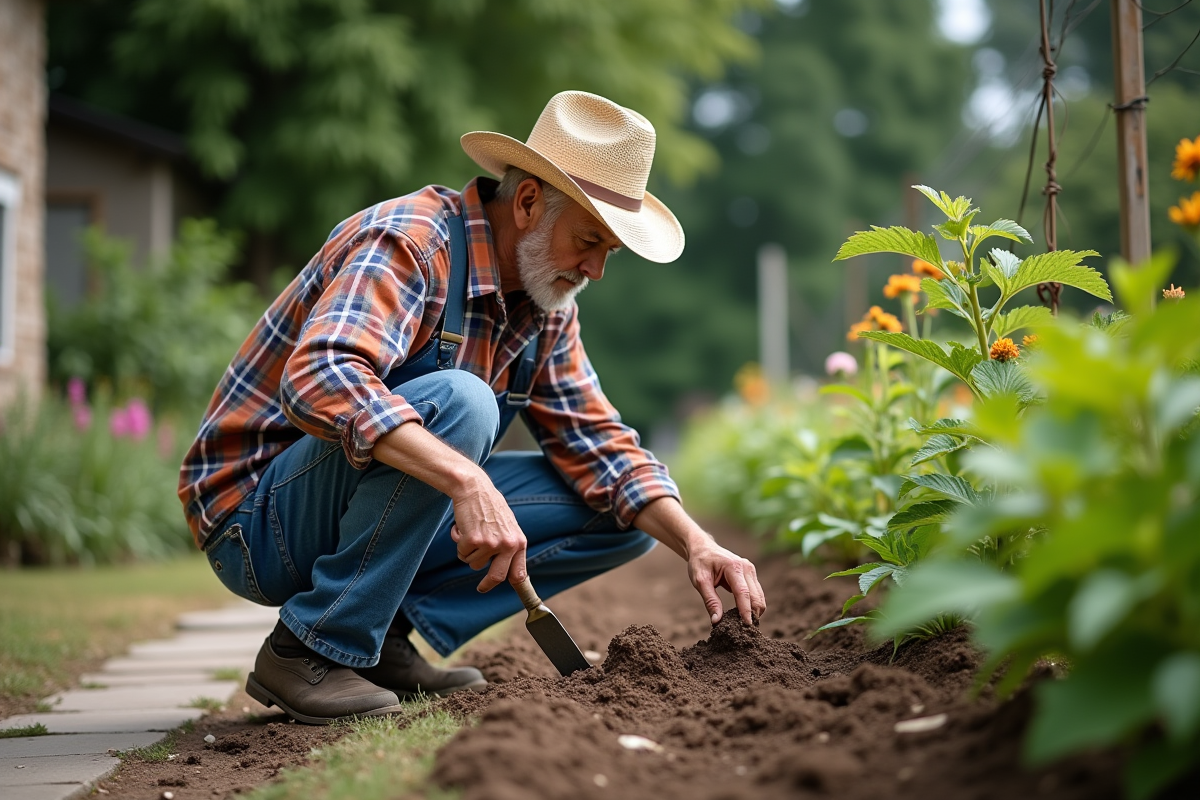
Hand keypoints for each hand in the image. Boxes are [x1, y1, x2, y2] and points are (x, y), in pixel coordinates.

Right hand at [449, 473, 527, 592]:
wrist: (474, 488)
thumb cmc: (489, 506)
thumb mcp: (507, 526)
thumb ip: (509, 546)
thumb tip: (509, 571)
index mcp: (519, 542)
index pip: (519, 572)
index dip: (516, 587)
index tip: (514, 594)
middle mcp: (508, 545)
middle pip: (497, 577)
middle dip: (487, 584)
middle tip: (481, 588)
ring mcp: (491, 544)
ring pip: (474, 563)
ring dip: (469, 551)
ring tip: (471, 532)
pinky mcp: (474, 541)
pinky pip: (462, 553)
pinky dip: (459, 543)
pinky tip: (462, 528)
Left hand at [687, 541, 766, 626]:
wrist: (703, 548)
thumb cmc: (700, 563)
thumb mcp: (700, 581)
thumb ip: (710, 601)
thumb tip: (717, 621)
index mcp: (733, 567)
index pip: (743, 593)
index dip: (746, 610)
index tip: (747, 626)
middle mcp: (746, 568)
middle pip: (756, 596)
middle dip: (753, 614)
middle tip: (745, 631)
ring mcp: (750, 571)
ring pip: (759, 597)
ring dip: (754, 611)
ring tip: (744, 625)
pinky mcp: (751, 575)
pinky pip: (756, 594)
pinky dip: (752, 605)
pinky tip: (744, 614)